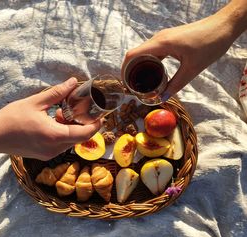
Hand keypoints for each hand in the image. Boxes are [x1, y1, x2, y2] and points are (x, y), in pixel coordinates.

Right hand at [0, 77, 101, 159]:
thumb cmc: (12, 118)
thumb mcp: (36, 102)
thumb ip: (57, 93)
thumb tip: (73, 82)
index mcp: (54, 135)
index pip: (84, 134)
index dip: (95, 126)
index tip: (101, 116)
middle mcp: (54, 148)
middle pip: (78, 138)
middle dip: (81, 124)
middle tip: (77, 109)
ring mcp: (48, 154)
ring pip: (69, 142)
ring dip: (70, 129)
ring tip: (59, 113)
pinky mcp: (43, 155)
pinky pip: (60, 145)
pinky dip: (62, 134)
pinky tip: (51, 122)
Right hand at [122, 1, 246, 99]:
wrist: (224, 26)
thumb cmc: (210, 44)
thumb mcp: (192, 69)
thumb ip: (176, 85)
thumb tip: (162, 97)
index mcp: (161, 44)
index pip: (133, 55)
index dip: (124, 70)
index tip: (124, 83)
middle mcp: (159, 39)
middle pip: (135, 54)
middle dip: (130, 70)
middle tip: (132, 87)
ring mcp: (164, 37)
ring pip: (144, 52)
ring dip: (140, 66)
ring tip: (141, 82)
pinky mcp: (170, 39)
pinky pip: (153, 51)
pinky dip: (149, 62)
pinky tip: (154, 73)